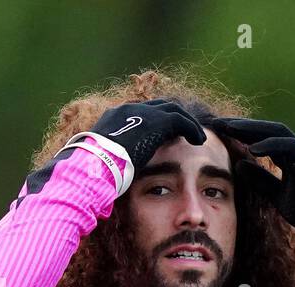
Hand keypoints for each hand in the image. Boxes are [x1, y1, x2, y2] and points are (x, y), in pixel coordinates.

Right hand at [33, 99, 206, 198]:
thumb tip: (113, 173)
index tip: (168, 133)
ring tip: (197, 137)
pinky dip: (192, 128)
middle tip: (187, 130)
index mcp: (114, 117)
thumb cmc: (95, 171)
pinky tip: (199, 140)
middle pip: (159, 106)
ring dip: (187, 122)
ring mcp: (142, 113)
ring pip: (173, 110)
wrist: (95, 166)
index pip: (142, 112)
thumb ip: (113, 157)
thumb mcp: (104, 161)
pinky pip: (180, 120)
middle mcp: (128, 109)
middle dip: (175, 117)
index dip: (158, 121)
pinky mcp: (155, 122)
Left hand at [210, 118, 294, 233]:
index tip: (218, 132)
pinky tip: (252, 148)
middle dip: (241, 125)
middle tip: (217, 123)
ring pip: (276, 131)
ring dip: (252, 128)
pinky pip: (288, 145)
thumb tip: (238, 166)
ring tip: (230, 128)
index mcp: (287, 157)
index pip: (260, 139)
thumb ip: (260, 180)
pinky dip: (270, 144)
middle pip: (265, 130)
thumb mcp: (277, 194)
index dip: (239, 134)